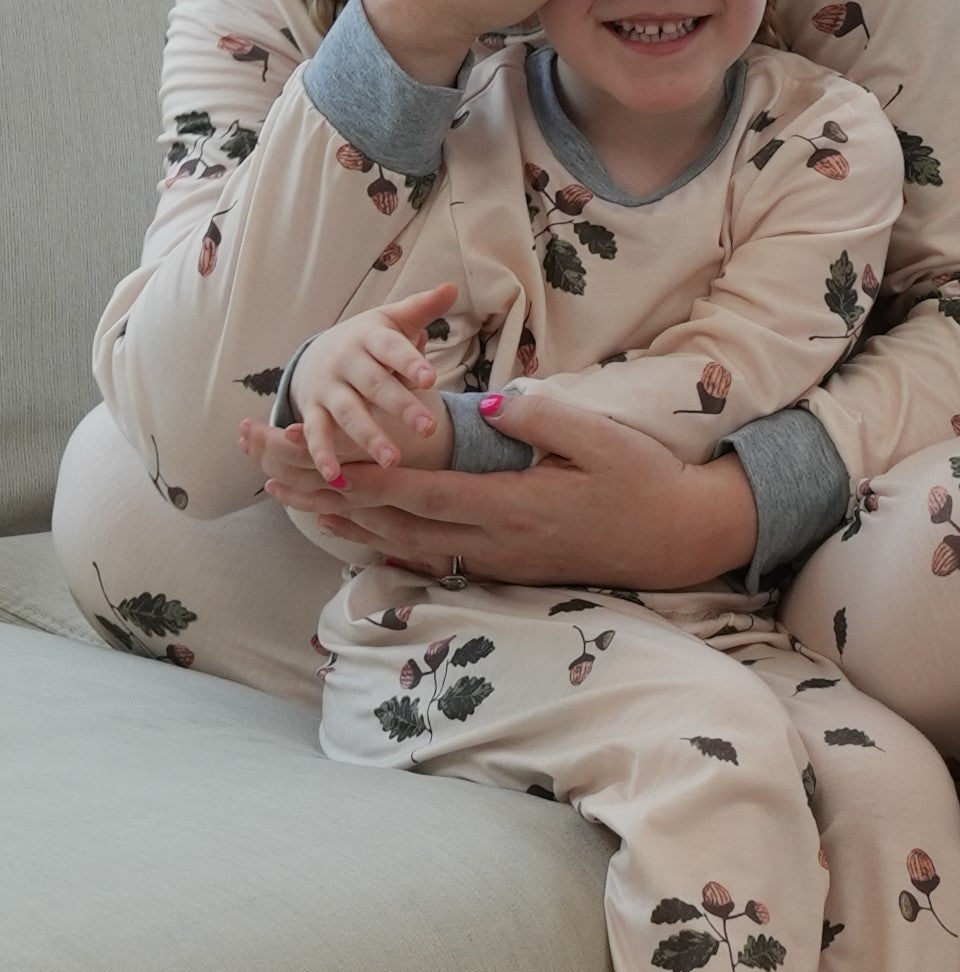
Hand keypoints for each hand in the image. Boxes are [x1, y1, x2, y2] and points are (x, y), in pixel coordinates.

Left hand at [273, 385, 760, 589]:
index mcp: (514, 506)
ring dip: (347, 522)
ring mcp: (496, 561)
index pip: (421, 493)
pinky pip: (429, 557)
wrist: (676, 537)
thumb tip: (489, 404)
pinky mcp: (504, 567)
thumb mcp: (602, 438)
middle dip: (330, 498)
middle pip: (395, 524)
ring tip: (296, 500)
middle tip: (272, 475)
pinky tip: (360, 532)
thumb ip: (544, 418)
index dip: (362, 478)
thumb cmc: (643, 481)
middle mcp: (494, 542)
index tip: (311, 459)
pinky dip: (384, 542)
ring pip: (405, 546)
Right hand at [284, 284, 458, 482]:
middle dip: (401, 407)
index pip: (392, 348)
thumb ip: (422, 308)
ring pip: (348, 413)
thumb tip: (452, 286)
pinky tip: (335, 476)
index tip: (431, 378)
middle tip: (430, 429)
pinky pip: (315, 434)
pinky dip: (321, 454)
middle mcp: (346, 362)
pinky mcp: (312, 411)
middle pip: (375, 385)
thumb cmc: (370, 340)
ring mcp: (327, 388)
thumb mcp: (392, 320)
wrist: (316, 354)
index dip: (409, 362)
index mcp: (370, 337)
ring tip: (393, 460)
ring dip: (368, 437)